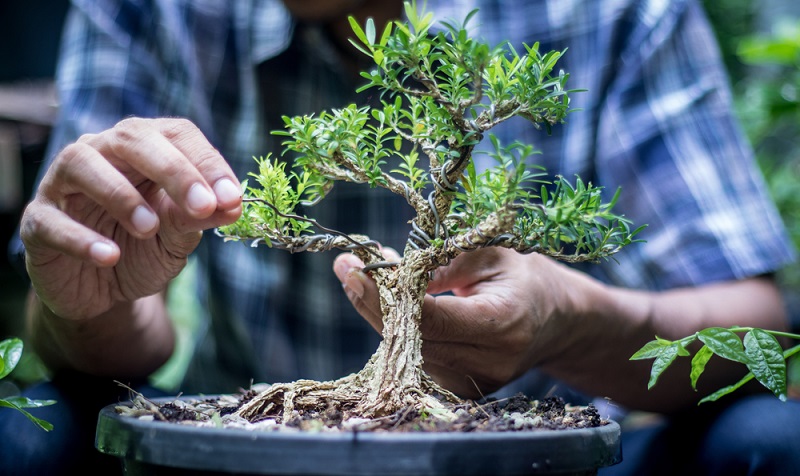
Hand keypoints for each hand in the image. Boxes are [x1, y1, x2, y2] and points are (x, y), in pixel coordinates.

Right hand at [20, 118, 241, 319]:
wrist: (101, 290)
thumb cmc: (142, 249)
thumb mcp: (177, 236)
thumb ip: (198, 218)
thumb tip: (232, 205)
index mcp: (144, 148)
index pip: (177, 134)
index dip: (207, 162)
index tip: (232, 198)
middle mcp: (101, 153)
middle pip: (132, 139)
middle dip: (173, 170)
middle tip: (203, 206)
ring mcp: (63, 184)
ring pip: (81, 164)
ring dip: (121, 195)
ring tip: (150, 228)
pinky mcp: (38, 221)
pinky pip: (52, 220)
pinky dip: (80, 238)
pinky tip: (108, 255)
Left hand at [334, 247, 588, 397]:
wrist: (558, 321)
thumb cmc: (523, 279)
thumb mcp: (489, 255)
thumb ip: (441, 263)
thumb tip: (388, 271)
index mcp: (502, 322)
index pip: (430, 317)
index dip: (386, 295)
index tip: (352, 267)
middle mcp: (489, 362)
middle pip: (411, 339)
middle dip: (374, 302)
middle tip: (349, 267)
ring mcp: (475, 383)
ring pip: (407, 353)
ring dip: (383, 316)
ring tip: (375, 279)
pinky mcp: (464, 392)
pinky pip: (416, 362)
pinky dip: (400, 333)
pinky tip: (397, 307)